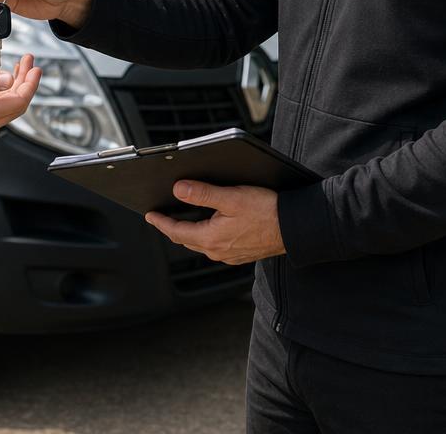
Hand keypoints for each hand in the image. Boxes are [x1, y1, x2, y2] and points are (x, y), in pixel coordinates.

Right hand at [0, 54, 41, 137]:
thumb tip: (9, 79)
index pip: (19, 101)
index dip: (31, 84)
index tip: (35, 68)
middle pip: (17, 104)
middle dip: (26, 82)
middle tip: (28, 63)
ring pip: (9, 105)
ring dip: (17, 86)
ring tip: (20, 67)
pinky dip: (6, 93)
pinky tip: (6, 80)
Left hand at [145, 182, 284, 264]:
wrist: (296, 228)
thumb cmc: (267, 211)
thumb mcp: (231, 197)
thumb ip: (203, 194)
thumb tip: (178, 189)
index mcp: (212, 238)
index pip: (177, 231)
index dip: (161, 222)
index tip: (149, 215)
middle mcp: (219, 251)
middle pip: (187, 239)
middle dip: (172, 228)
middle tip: (160, 217)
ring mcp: (231, 255)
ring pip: (201, 244)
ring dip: (188, 233)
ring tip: (181, 221)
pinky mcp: (242, 254)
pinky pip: (215, 246)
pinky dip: (205, 236)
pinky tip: (208, 228)